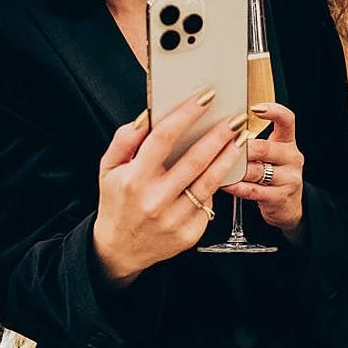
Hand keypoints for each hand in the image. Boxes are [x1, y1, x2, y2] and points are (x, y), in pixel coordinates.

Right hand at [93, 91, 248, 284]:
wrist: (120, 249)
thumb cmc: (117, 202)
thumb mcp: (108, 169)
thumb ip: (124, 139)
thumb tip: (148, 115)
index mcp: (133, 179)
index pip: (163, 139)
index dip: (186, 115)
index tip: (205, 97)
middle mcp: (155, 200)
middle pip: (195, 160)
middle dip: (219, 135)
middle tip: (235, 117)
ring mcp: (174, 219)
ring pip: (209, 182)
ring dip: (228, 157)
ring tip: (239, 139)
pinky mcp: (188, 234)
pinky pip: (208, 204)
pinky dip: (217, 184)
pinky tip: (224, 169)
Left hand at [221, 101, 305, 239]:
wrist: (287, 206)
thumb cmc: (270, 174)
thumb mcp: (268, 154)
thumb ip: (253, 140)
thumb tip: (222, 125)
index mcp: (287, 142)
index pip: (287, 120)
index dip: (273, 111)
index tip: (255, 108)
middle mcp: (292, 158)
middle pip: (264, 148)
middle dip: (241, 148)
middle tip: (222, 145)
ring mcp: (288, 179)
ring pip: (256, 170)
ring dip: (234, 169)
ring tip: (216, 165)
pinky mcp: (280, 198)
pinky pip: (253, 191)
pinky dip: (235, 186)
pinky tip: (223, 183)